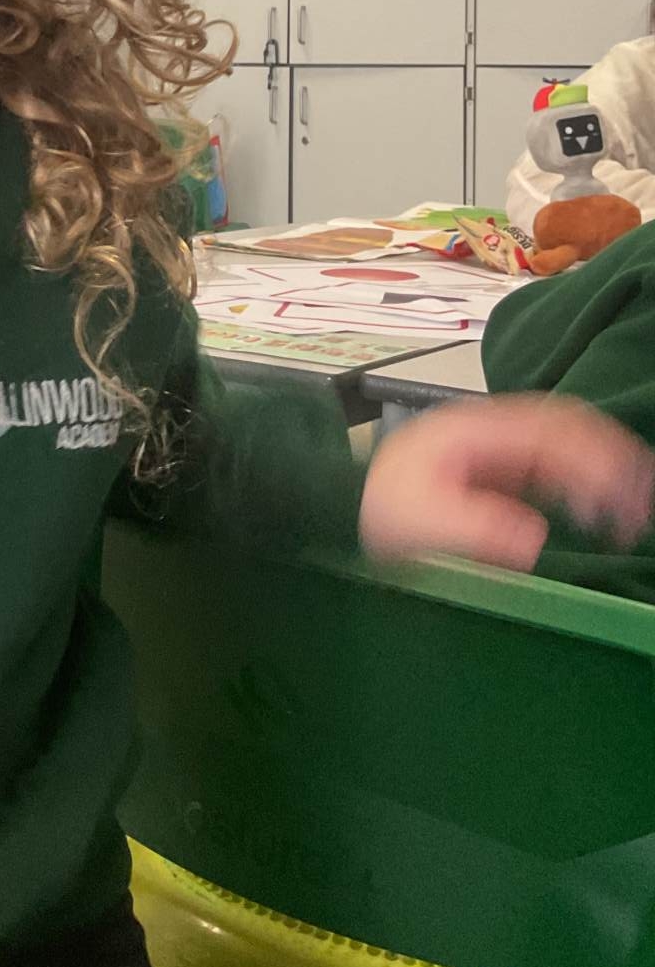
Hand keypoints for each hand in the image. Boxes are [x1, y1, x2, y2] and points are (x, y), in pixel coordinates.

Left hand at [359, 396, 654, 570]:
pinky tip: (600, 514)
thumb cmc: (376, 507)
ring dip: (603, 472)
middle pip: (566, 430)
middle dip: (610, 461)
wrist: (341, 503)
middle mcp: (492, 432)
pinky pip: (553, 469)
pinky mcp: (498, 472)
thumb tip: (534, 537)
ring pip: (565, 447)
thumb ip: (474, 526)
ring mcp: (496, 449)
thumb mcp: (418, 520)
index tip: (618, 497)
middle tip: (639, 506)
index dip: (591, 459)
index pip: (549, 431)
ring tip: (632, 513)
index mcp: (475, 431)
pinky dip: (584, 485)